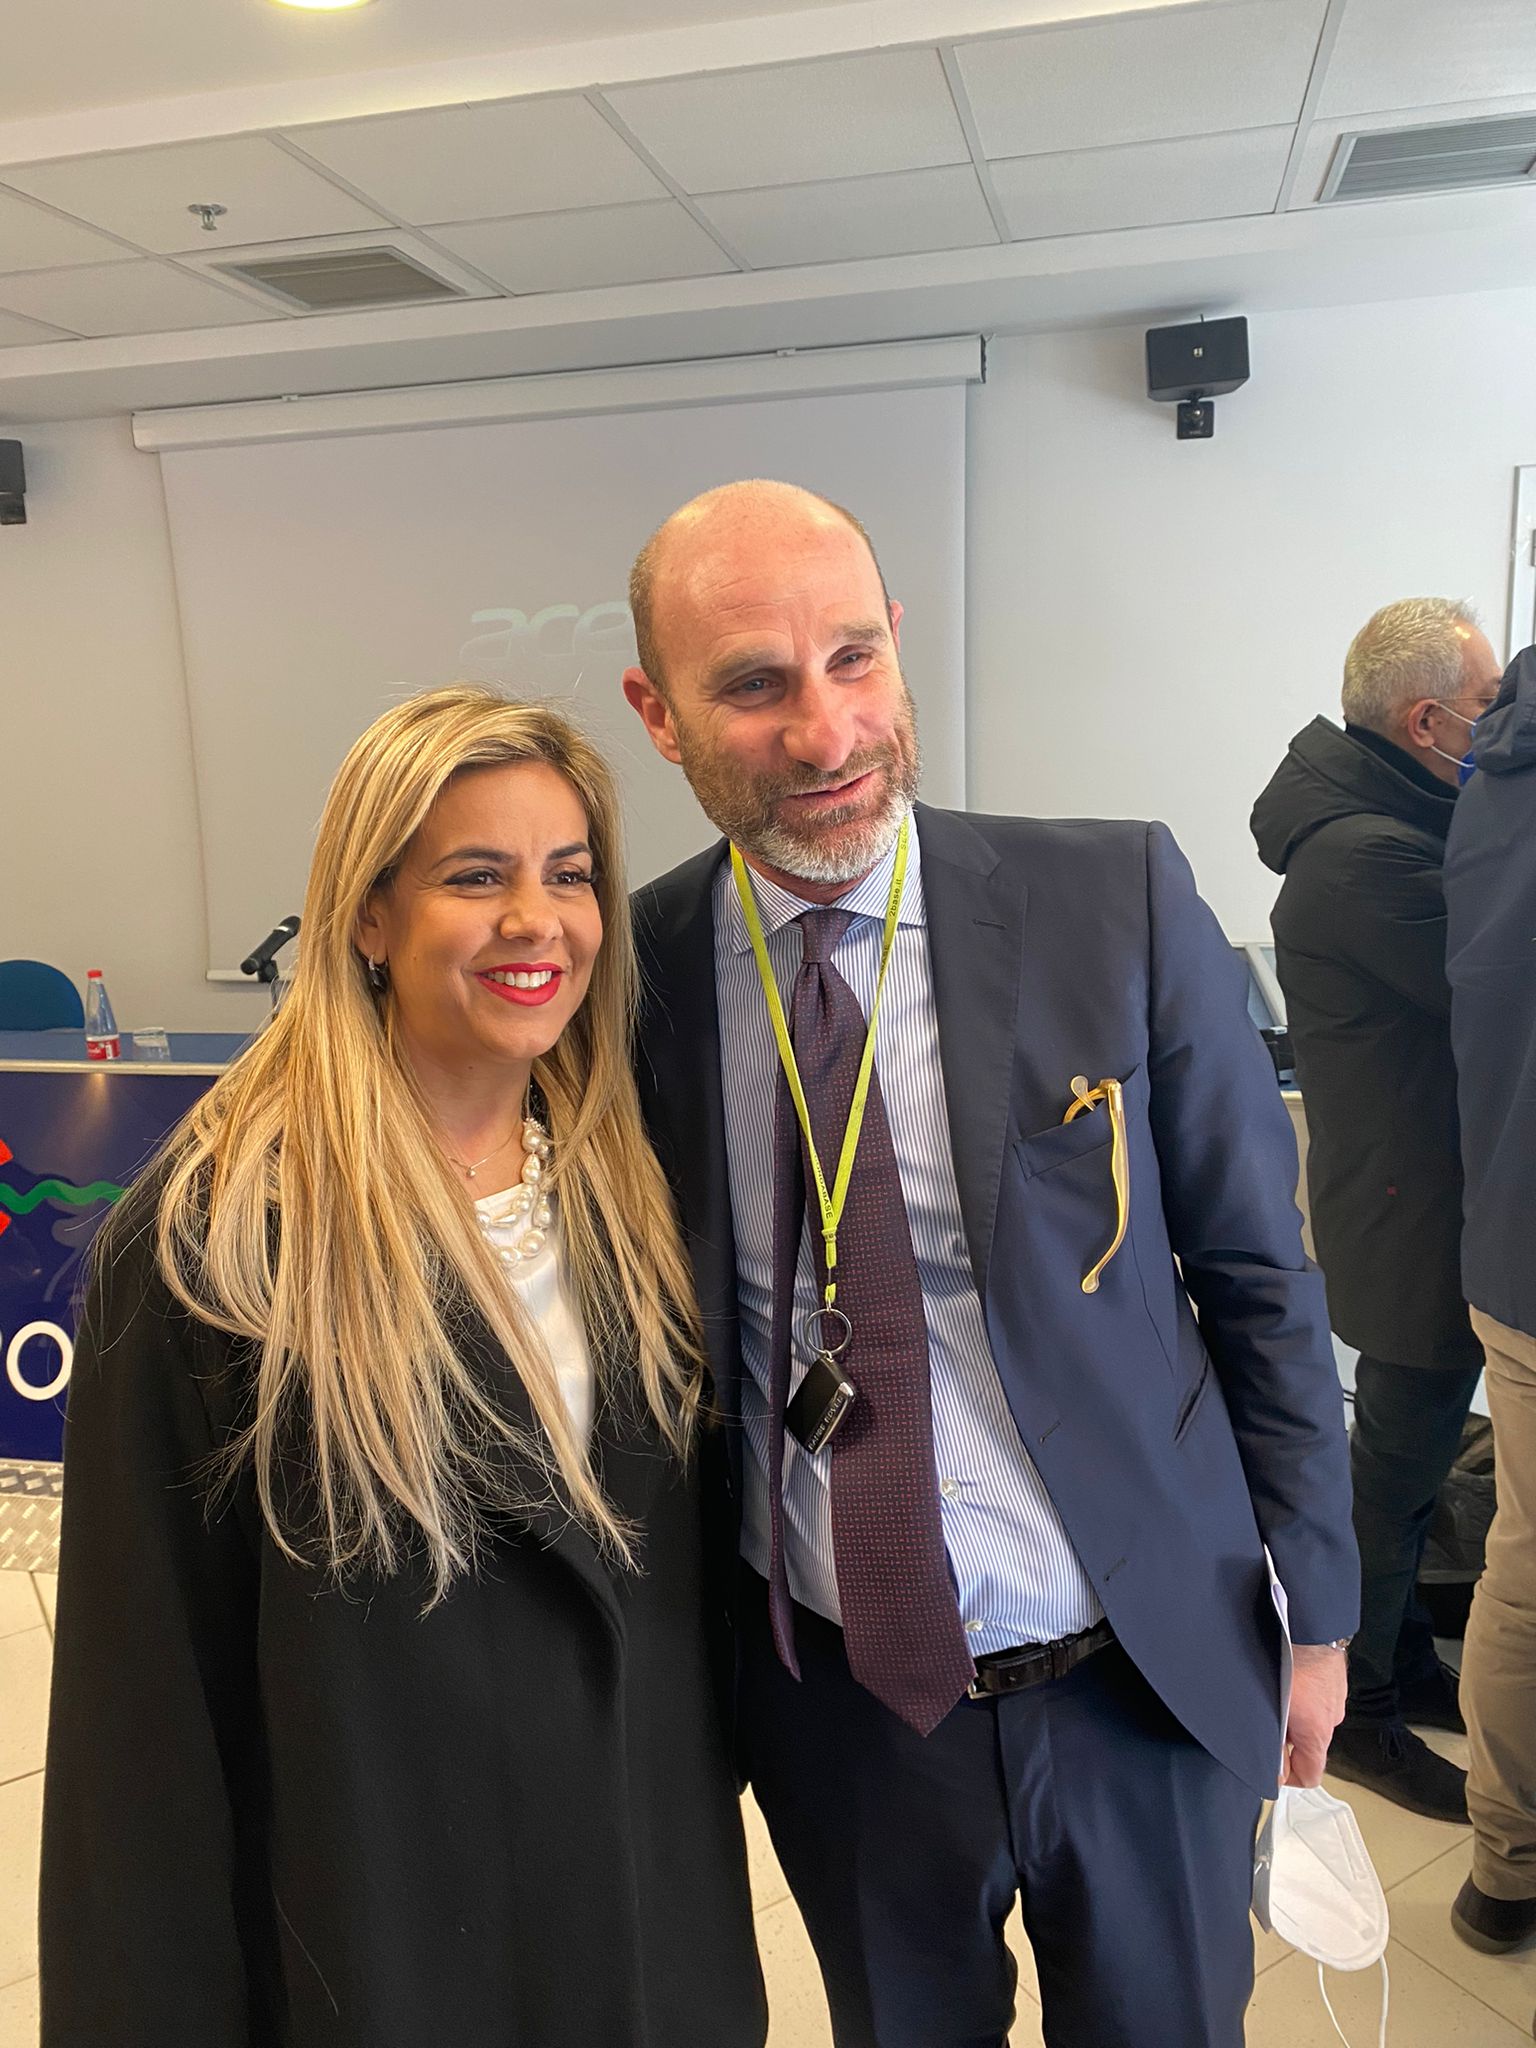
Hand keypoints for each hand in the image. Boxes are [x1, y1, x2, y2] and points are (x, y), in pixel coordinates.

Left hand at [1283, 1643, 1347, 1786]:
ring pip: (1313, 1720)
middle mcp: (1332, 1720)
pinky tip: (1289, 1680)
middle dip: (1288, 1741)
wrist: (1310, 1629)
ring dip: (1296, 1716)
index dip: (1290, 1777)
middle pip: (1310, 1747)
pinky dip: (1305, 1697)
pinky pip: (1318, 1699)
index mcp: (1318, 1733)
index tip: (1275, 1769)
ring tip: (1277, 1696)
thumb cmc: (1291, 1664)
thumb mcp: (1276, 1710)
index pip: (1311, 1775)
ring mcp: (1336, 1699)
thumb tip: (1275, 1770)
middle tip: (1269, 1722)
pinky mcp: (1335, 1682)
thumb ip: (1275, 1743)